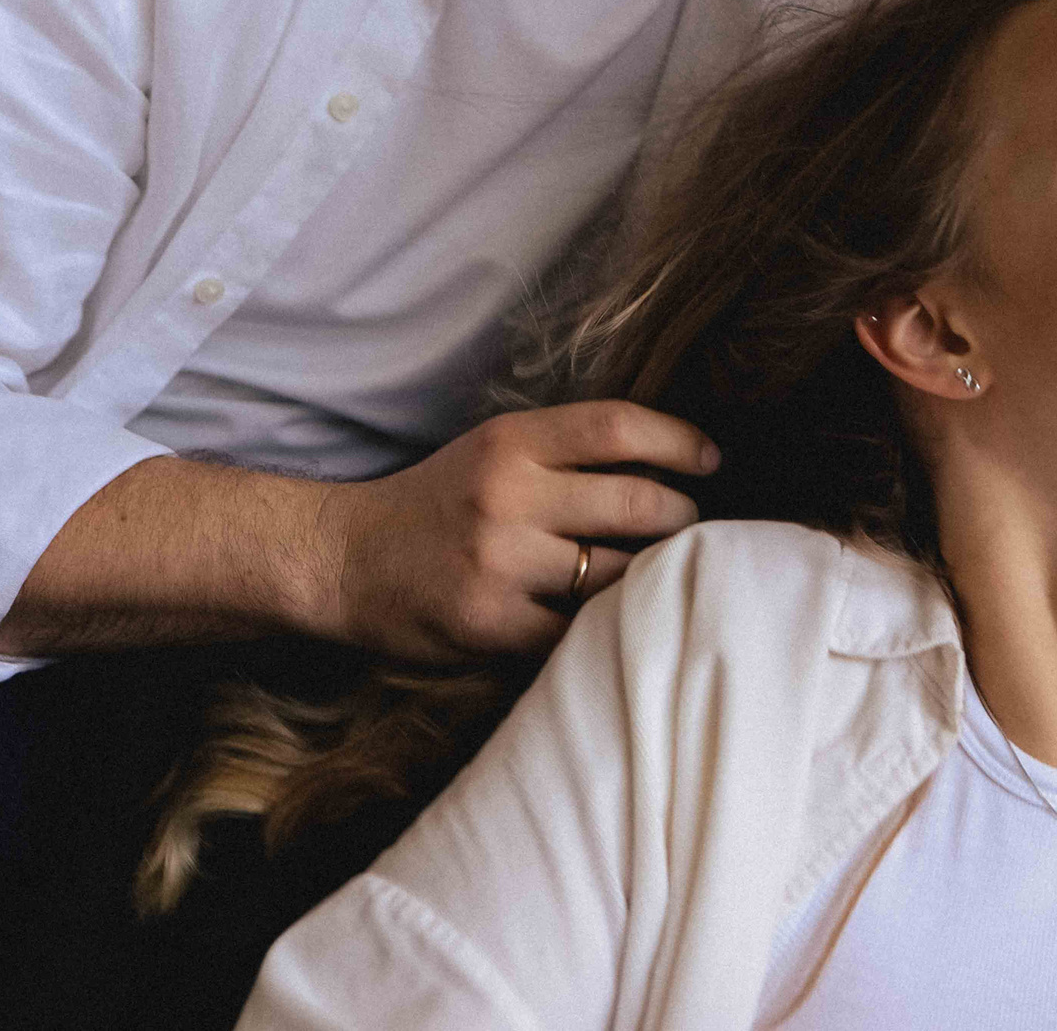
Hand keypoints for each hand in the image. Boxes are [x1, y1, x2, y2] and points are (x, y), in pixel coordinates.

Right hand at [312, 401, 717, 662]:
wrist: (345, 561)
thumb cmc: (441, 502)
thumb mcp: (495, 450)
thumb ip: (569, 452)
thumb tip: (674, 464)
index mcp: (511, 441)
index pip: (618, 427)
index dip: (680, 442)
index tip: (711, 460)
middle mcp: (507, 495)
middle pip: (636, 503)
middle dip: (680, 518)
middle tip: (689, 527)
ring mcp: (499, 563)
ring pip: (618, 573)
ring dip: (651, 576)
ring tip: (659, 573)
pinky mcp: (491, 625)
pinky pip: (579, 630)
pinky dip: (604, 626)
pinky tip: (613, 620)